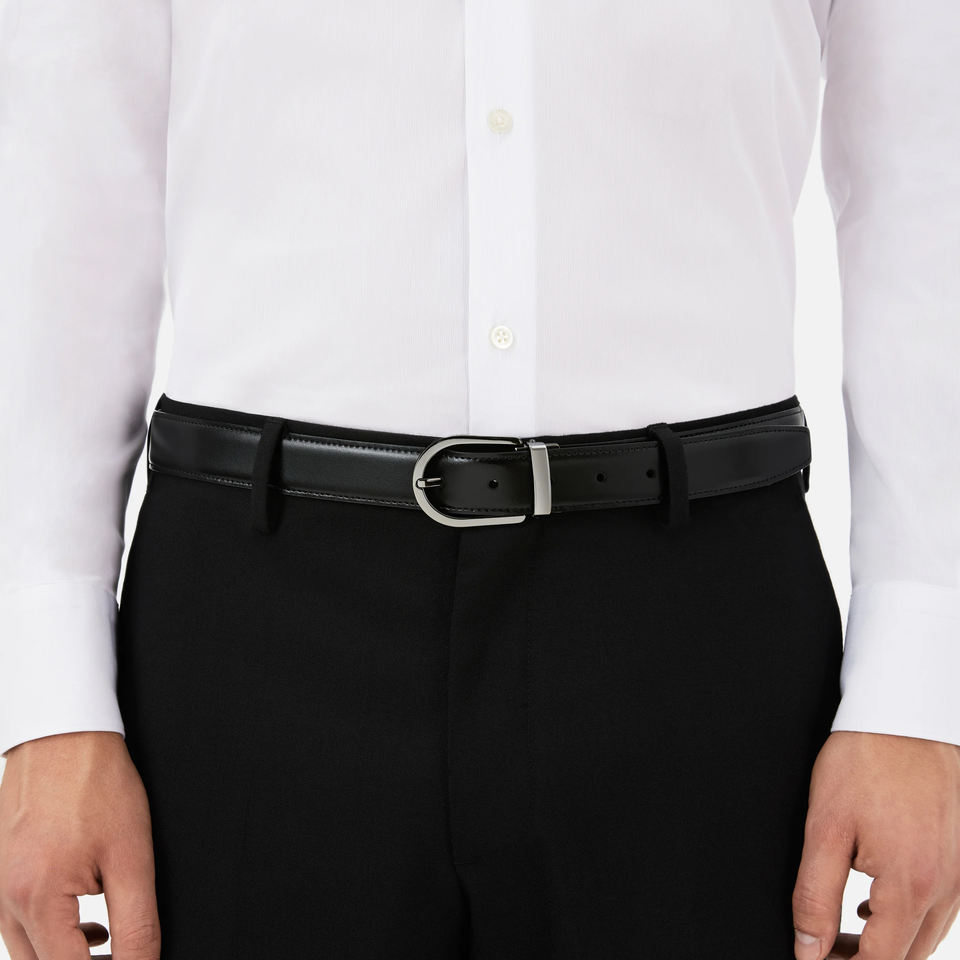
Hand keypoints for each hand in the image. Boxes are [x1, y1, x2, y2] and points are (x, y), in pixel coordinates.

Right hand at [0, 731, 159, 959]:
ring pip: (28, 953)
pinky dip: (53, 932)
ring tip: (109, 938)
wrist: (64, 733)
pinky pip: (20, 924)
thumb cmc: (95, 782)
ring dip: (68, 957)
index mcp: (37, 901)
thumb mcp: (131, 856)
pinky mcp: (1, 873)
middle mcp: (6, 901)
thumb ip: (137, 921)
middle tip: (126, 951)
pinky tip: (87, 917)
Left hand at [792, 730, 959, 959]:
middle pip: (909, 957)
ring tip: (843, 934)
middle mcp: (946, 886)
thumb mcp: (825, 826)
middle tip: (822, 950)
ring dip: (888, 944)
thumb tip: (808, 947)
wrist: (905, 714)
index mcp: (910, 885)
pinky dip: (907, 917)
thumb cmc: (865, 760)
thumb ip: (814, 894)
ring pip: (926, 935)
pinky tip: (874, 904)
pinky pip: (939, 906)